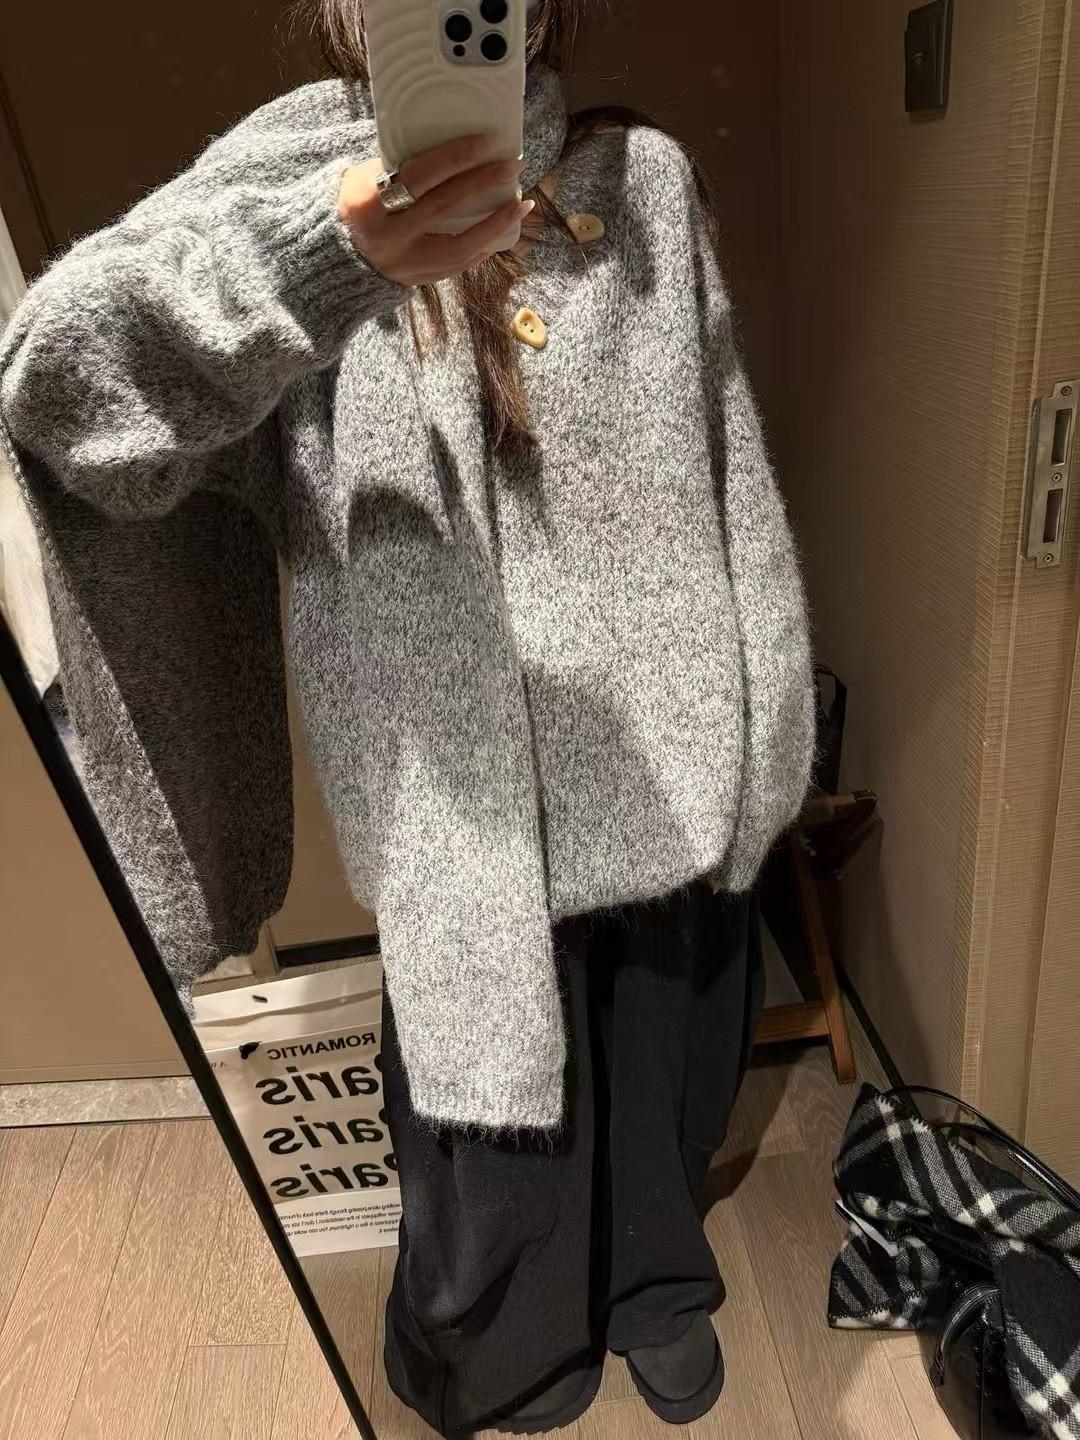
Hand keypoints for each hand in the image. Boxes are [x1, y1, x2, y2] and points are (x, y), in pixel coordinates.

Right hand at [338, 135, 533, 286]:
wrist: (336, 257)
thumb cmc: (356, 204)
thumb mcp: (366, 178)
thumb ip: (401, 167)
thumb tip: (452, 148)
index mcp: (370, 203)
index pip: (422, 175)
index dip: (458, 157)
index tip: (487, 142)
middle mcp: (389, 236)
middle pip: (446, 205)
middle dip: (484, 183)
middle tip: (513, 165)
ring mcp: (405, 263)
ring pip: (461, 245)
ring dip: (496, 223)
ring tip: (521, 204)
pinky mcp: (419, 280)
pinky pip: (459, 264)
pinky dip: (484, 245)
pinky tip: (504, 229)